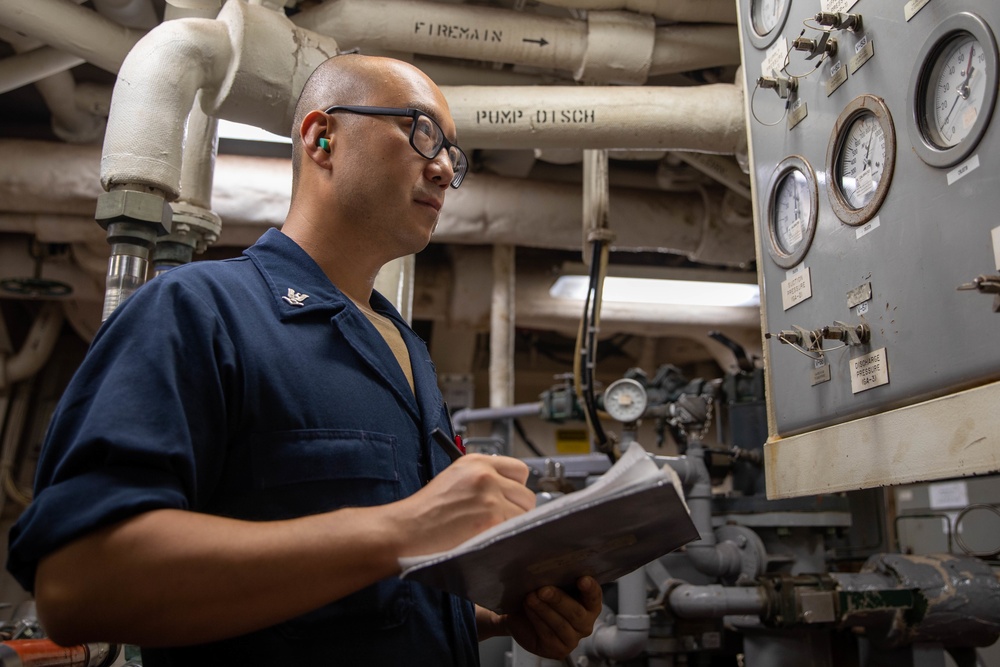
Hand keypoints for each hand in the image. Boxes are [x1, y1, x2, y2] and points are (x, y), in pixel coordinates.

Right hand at [393, 454, 535, 558]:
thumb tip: (509, 492)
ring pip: (524, 514)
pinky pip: (514, 529)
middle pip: (526, 494)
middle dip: (517, 509)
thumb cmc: (425, 510)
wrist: (408, 528)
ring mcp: (490, 497)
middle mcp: (486, 475)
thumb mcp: (455, 479)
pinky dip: (506, 537)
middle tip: (500, 520)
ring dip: (512, 525)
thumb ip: (482, 479)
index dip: (516, 487)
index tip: (509, 498)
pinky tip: (489, 538)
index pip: (519, 470)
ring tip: (491, 531)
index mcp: (477, 462)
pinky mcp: (491, 519)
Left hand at [479, 576, 602, 658]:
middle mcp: (585, 622)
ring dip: (544, 609)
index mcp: (589, 603)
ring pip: (561, 624)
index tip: (582, 579)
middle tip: (543, 590)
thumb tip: (548, 564)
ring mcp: (573, 638)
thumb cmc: (540, 597)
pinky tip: (529, 609)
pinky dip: (537, 619)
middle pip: (576, 613)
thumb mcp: (549, 584)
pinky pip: (548, 634)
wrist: (520, 616)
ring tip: (530, 598)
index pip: (594, 596)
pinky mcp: (559, 649)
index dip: (590, 588)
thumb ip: (555, 577)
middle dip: (559, 599)